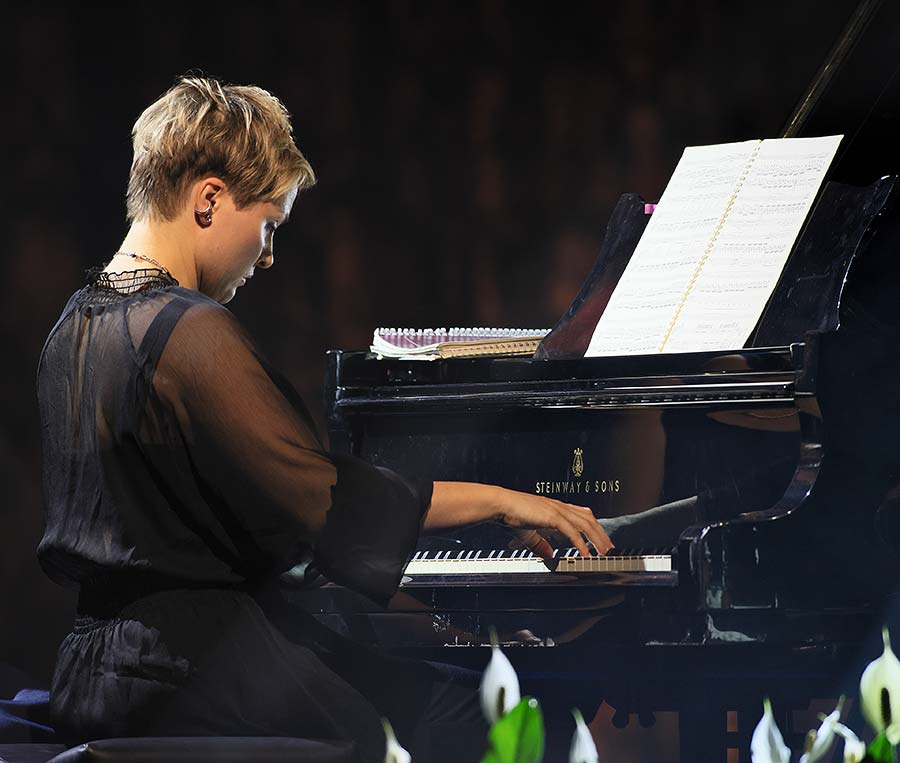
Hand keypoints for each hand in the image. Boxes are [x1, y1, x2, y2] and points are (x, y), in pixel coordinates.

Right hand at [494, 489, 613, 558]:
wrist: (501, 504)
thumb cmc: (511, 514)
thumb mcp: (528, 532)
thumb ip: (539, 544)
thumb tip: (548, 554)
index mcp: (555, 508)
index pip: (582, 515)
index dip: (594, 527)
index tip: (600, 539)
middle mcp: (560, 507)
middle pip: (589, 519)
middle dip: (601, 534)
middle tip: (610, 549)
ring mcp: (557, 510)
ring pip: (585, 525)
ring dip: (597, 539)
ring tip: (604, 553)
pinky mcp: (553, 516)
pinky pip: (572, 532)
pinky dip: (581, 544)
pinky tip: (586, 554)